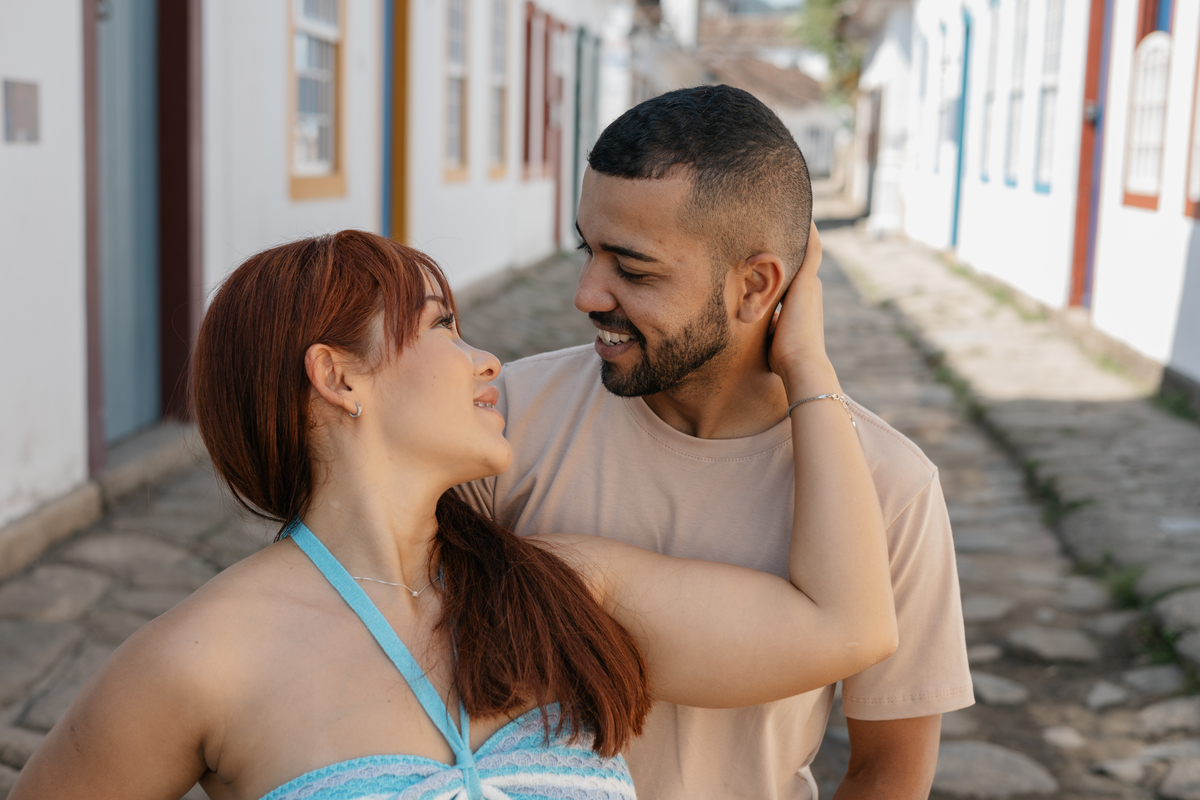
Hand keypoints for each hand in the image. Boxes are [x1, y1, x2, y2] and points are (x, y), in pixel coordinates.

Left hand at [768, 222, 831, 389]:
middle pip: (800, 257)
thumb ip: (761, 324)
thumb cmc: (781, 358)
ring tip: (788, 207)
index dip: (782, 261)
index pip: (790, 275)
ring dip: (801, 231)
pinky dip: (808, 233)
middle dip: (791, 237)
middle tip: (779, 214)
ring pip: (806, 249)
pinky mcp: (807, 284)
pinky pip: (810, 250)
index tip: (772, 245)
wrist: (800, 363)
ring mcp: (809, 286)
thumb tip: (744, 322)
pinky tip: (802, 214)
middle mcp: (808, 290)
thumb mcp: (768, 335)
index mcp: (799, 303)